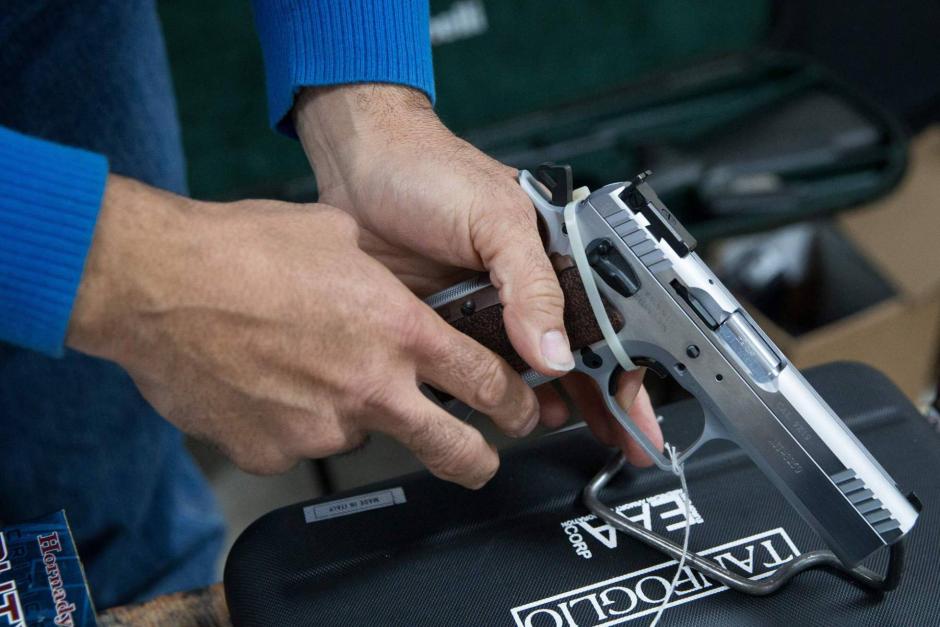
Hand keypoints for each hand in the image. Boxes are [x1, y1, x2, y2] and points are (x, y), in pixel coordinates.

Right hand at [67, 176, 546, 487]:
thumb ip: (380, 275)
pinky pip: (300, 441)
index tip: (521, 410)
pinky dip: (293, 420)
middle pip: (452, 447)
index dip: (514, 401)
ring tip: (306, 366)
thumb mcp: (334, 236)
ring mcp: (322, 426)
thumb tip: (394, 284)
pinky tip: (267, 382)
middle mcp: (370, 387)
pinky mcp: (273, 452)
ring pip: (361, 433)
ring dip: (351, 411)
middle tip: (483, 459)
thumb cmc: (240, 250)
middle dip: (479, 459)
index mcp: (398, 330)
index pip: (484, 380)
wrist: (157, 282)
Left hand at [294, 84, 662, 464]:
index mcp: (556, 251)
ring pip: (528, 366)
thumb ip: (532, 286)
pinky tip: (502, 415)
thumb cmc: (429, 169)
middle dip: (602, 397)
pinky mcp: (447, 321)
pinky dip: (490, 395)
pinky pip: (476, 367)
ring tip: (559, 430)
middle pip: (577, 350)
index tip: (633, 407)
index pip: (609, 316)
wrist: (359, 165)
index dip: (627, 363)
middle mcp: (526, 283)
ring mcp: (487, 305)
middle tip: (619, 442)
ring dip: (548, 401)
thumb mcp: (496, 220)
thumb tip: (558, 351)